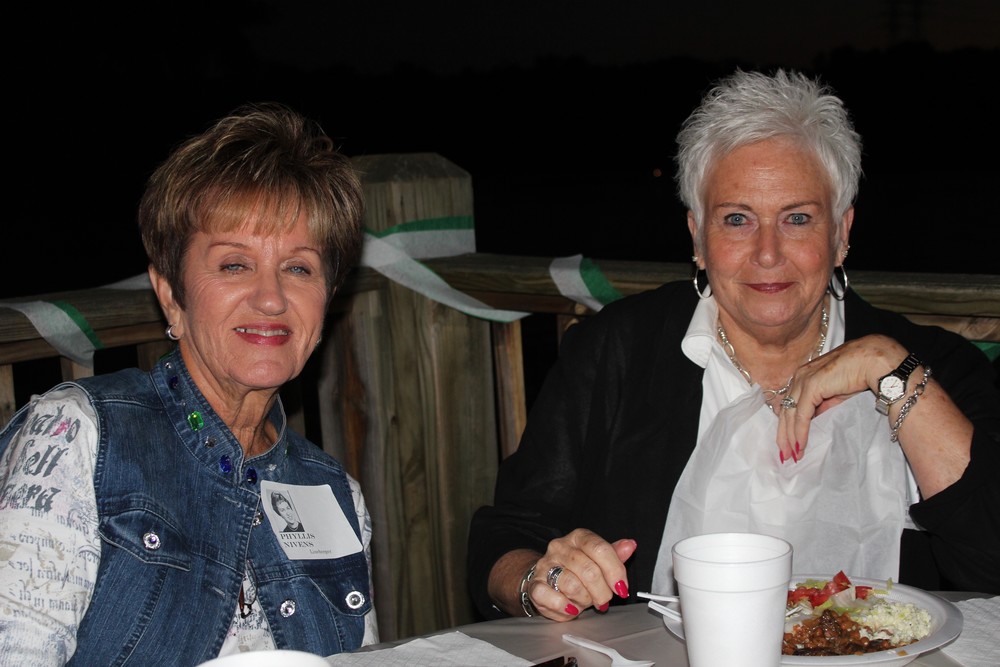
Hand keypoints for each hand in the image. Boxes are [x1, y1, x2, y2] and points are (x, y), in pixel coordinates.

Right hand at [526, 529, 636, 620]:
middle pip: (589, 570)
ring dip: (584, 600)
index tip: (622, 588)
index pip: (600, 549)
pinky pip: (551, 598)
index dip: (615, 571)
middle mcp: (560, 547)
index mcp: (578, 537)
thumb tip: (630, 545)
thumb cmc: (577, 570)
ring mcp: (545, 565)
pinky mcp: (535, 584)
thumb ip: (614, 554)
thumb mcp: (598, 560)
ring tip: (584, 601)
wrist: (547, 578)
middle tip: (604, 600)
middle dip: (602, 592)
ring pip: (572, 585)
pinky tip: (570, 607)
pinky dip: (565, 607)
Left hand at [775, 334, 906, 461]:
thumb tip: (812, 421)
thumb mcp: (835, 394)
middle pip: (785, 410)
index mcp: (803, 376)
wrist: (873, 361)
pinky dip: (800, 432)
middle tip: (785, 456)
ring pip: (790, 414)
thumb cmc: (859, 374)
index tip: (787, 444)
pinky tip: (800, 446)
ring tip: (792, 456)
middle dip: (784, 435)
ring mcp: (803, 380)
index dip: (787, 426)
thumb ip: (821, 405)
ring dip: (790, 438)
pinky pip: (801, 415)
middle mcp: (799, 376)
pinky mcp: (811, 386)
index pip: (789, 404)